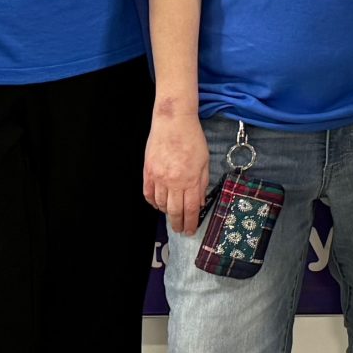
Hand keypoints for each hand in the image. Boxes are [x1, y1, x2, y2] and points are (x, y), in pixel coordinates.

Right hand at [143, 111, 209, 234]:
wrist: (173, 122)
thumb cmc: (192, 139)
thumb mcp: (205, 161)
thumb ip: (202, 183)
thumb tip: (199, 202)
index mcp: (190, 179)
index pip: (190, 209)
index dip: (190, 222)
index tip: (190, 231)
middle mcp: (173, 181)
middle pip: (174, 211)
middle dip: (178, 223)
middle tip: (180, 230)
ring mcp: (158, 177)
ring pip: (160, 204)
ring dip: (166, 213)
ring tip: (171, 216)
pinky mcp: (148, 172)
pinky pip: (148, 194)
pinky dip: (153, 202)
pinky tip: (158, 204)